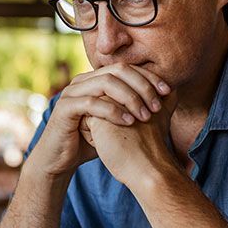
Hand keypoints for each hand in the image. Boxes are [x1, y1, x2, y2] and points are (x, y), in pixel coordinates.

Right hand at [28, 64, 171, 178]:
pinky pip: (92, 103)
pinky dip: (113, 111)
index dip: (148, 77)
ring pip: (106, 83)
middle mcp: (83, 80)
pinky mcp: (65, 108)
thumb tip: (167, 100)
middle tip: (158, 105)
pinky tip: (129, 122)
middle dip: (142, 85)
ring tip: (146, 115)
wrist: (60, 159)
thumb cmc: (90, 141)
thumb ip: (134, 108)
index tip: (168, 91)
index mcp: (95, 79)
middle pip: (118, 70)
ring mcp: (72, 92)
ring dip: (130, 97)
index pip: (126, 68)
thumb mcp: (116, 122)